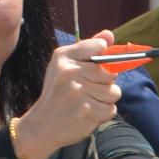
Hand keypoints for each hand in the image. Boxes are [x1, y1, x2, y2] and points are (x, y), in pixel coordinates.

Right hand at [13, 33, 125, 158]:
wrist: (43, 124)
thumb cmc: (58, 91)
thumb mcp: (65, 65)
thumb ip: (88, 49)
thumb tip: (109, 35)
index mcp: (64, 57)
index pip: (99, 47)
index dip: (104, 57)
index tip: (95, 66)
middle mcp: (71, 73)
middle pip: (111, 73)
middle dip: (105, 83)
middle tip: (87, 89)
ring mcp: (79, 93)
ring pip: (114, 92)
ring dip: (105, 99)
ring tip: (88, 101)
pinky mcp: (87, 112)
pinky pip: (111, 109)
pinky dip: (103, 113)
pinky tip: (88, 112)